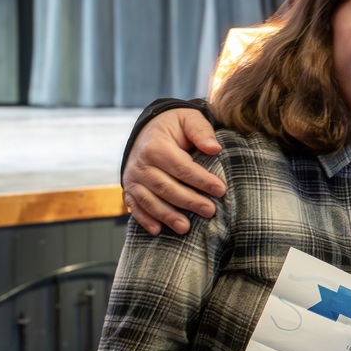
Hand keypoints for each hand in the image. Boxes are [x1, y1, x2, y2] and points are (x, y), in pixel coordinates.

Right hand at [122, 109, 224, 235]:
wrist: (149, 130)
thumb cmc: (175, 127)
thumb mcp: (189, 120)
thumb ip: (201, 131)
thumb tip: (214, 148)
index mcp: (156, 146)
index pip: (182, 167)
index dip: (202, 180)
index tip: (221, 190)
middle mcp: (141, 164)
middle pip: (166, 187)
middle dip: (190, 201)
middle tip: (210, 211)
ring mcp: (133, 178)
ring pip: (150, 201)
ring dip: (168, 216)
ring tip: (186, 228)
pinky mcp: (129, 189)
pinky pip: (135, 206)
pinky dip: (144, 220)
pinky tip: (157, 231)